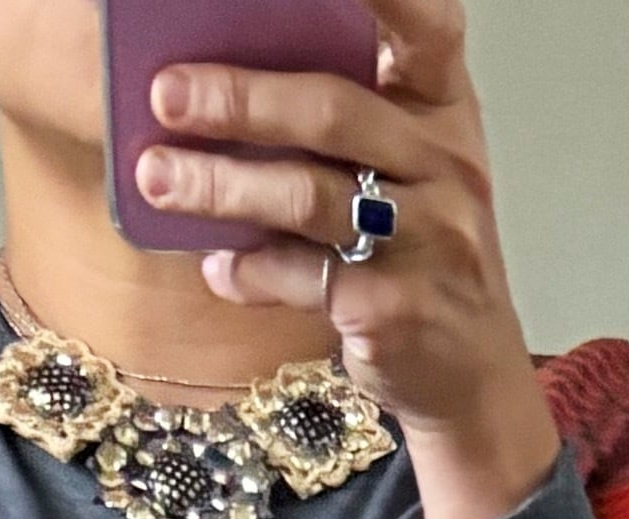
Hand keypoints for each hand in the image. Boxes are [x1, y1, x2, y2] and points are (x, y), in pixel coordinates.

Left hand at [147, 9, 560, 518]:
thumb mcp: (406, 165)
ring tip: (157, 178)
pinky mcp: (398, 310)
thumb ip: (345, 113)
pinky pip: (305, 278)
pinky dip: (251, 271)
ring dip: (222, 187)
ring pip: (310, 198)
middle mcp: (446, 165)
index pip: (429, 24)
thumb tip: (219, 70)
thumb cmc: (420, 251)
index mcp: (443, 108)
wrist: (471, 374)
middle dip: (241, 100)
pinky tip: (219, 268)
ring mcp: (430, 241)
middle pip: (334, 112)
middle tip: (167, 94)